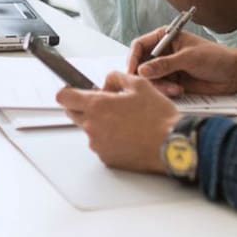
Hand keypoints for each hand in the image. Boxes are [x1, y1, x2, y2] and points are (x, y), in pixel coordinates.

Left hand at [56, 71, 177, 173]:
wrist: (172, 144)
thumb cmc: (158, 117)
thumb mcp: (139, 84)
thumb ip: (116, 77)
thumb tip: (107, 81)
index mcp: (97, 106)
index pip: (63, 97)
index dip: (67, 92)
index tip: (72, 91)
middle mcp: (92, 126)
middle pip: (73, 114)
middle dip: (84, 107)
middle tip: (105, 105)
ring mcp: (98, 144)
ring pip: (89, 130)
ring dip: (99, 124)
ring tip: (124, 122)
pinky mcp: (106, 158)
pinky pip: (101, 145)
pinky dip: (109, 139)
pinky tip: (127, 135)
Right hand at [126, 28, 236, 96]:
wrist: (233, 75)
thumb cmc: (215, 58)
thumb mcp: (189, 58)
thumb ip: (165, 64)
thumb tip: (142, 70)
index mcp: (165, 38)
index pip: (139, 45)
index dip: (133, 58)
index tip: (132, 72)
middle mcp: (162, 52)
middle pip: (141, 64)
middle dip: (146, 76)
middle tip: (152, 85)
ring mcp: (166, 68)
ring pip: (150, 79)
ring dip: (159, 85)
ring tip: (175, 88)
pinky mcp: (172, 81)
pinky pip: (160, 88)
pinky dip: (166, 91)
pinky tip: (179, 90)